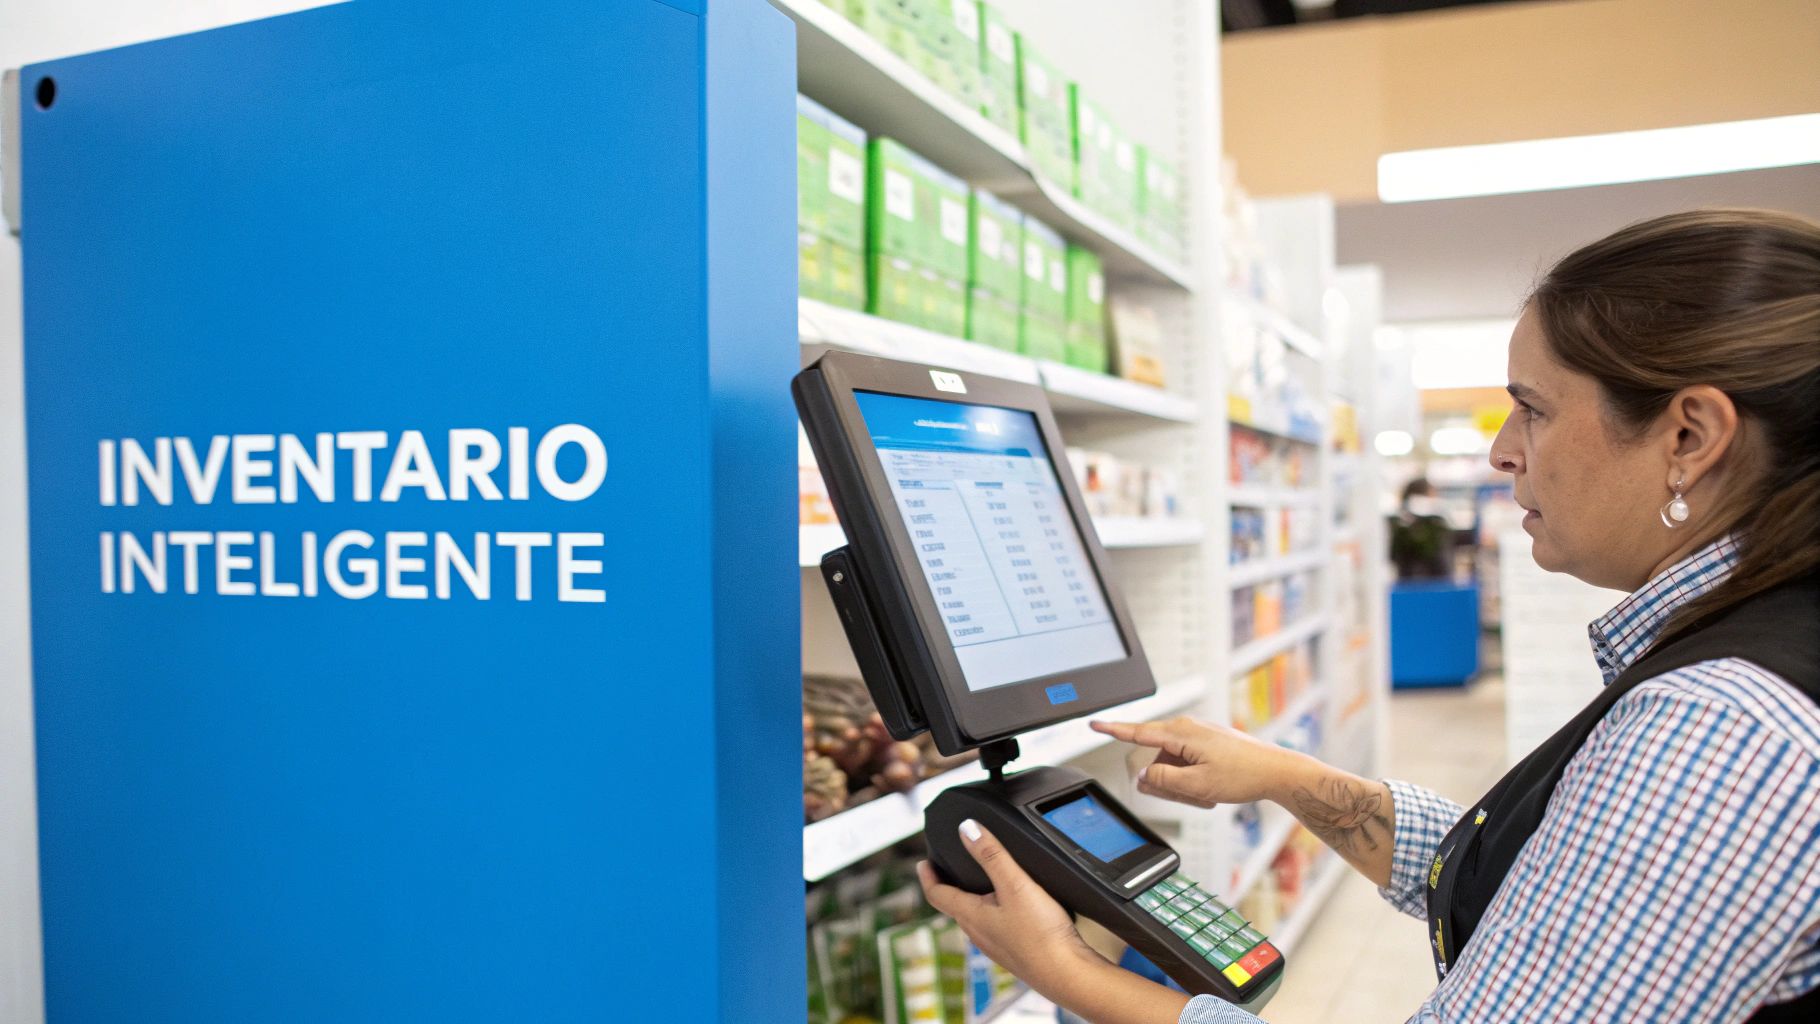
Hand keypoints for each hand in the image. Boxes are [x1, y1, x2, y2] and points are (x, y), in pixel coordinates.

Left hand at [916, 819, 1101, 995]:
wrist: (1067, 973)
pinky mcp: (1013, 952)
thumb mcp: (1015, 884)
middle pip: (954, 906)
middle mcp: (978, 934)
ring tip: (978, 885)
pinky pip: (994, 928)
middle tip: (949, 869)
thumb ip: (991, 855)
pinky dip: (992, 913)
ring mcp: (995, 946)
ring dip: (971, 900)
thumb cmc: (1041, 934)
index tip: (923, 863)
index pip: (936, 895)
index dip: (927, 876)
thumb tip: (967, 829)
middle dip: (949, 886)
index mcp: (971, 916)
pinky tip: (1010, 909)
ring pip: (974, 919)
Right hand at [1091, 715, 1308, 808]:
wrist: (1275, 771)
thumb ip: (1163, 780)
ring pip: (1170, 764)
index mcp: (1181, 734)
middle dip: (1163, 781)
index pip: (1137, 732)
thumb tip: (1143, 775)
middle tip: (1187, 797)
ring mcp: (1198, 735)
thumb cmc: (1243, 775)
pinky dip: (1190, 780)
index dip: (1112, 730)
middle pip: (1155, 757)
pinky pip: (1185, 764)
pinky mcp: (1206, 743)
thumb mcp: (1197, 786)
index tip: (1093, 724)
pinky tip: (1210, 790)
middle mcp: (1187, 729)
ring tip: (1204, 796)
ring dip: (1179, 784)